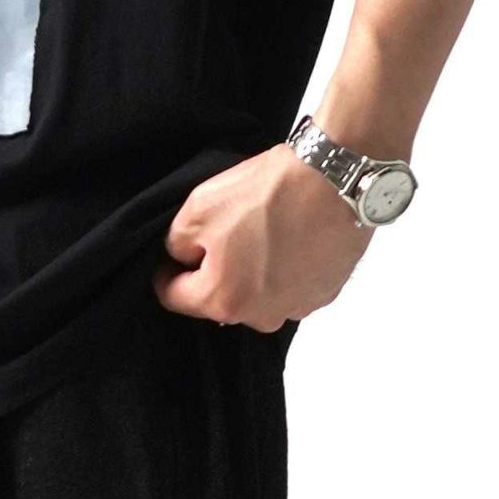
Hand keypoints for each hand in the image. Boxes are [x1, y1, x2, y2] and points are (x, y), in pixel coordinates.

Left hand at [152, 143, 373, 331]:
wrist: (333, 180)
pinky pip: (289, 285)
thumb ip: (177, 243)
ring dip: (252, 270)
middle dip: (215, 269)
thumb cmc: (262, 195)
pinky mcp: (326, 293)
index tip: (174, 250)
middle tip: (224, 230)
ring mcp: (298, 308)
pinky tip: (289, 235)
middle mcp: (262, 317)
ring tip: (261, 229)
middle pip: (221, 298)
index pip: (174, 298)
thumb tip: (182, 257)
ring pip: (257, 293)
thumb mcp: (197, 209)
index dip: (166, 271)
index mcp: (224, 302)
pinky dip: (284, 267)